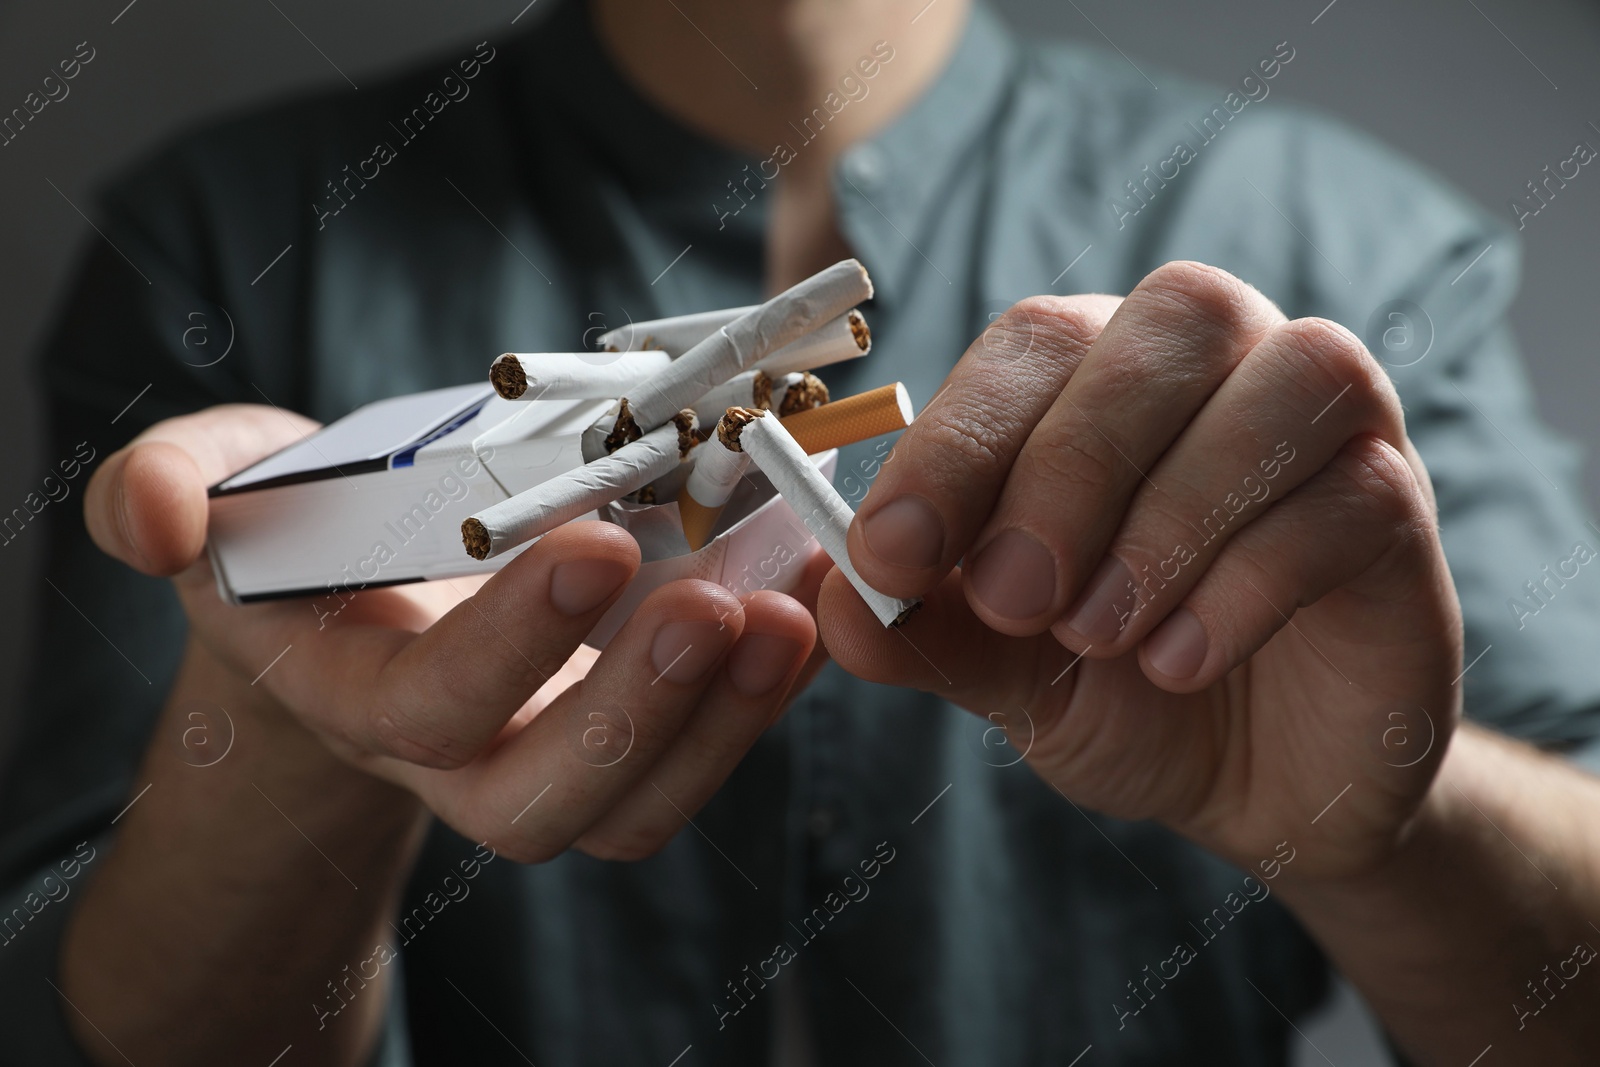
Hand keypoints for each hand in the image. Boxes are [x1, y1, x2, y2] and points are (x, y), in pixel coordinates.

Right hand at [85, 404, 823, 861]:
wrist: (363, 590)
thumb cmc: (299, 535)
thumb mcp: (219, 491)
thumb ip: (160, 489)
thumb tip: (153, 517)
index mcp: (355, 697)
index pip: (431, 708)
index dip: (514, 643)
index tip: (593, 542)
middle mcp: (457, 759)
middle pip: (546, 799)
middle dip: (636, 712)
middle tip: (716, 605)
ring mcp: (548, 757)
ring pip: (639, 804)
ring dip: (728, 720)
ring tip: (792, 613)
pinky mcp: (623, 736)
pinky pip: (697, 758)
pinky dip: (764, 696)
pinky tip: (809, 610)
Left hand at [825, 262, 1461, 881]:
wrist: (1258, 785)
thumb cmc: (1123, 692)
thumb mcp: (1002, 669)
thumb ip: (925, 627)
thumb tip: (834, 598)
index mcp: (1104, 372)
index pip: (1031, 342)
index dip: (956, 440)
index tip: (890, 556)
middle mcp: (1222, 364)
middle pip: (1165, 325)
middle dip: (1068, 468)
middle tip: (1013, 600)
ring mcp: (1327, 427)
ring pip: (1283, 383)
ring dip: (1170, 518)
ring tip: (1099, 636)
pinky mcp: (1399, 509)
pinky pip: (1353, 495)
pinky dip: (1249, 582)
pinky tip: (1182, 664)